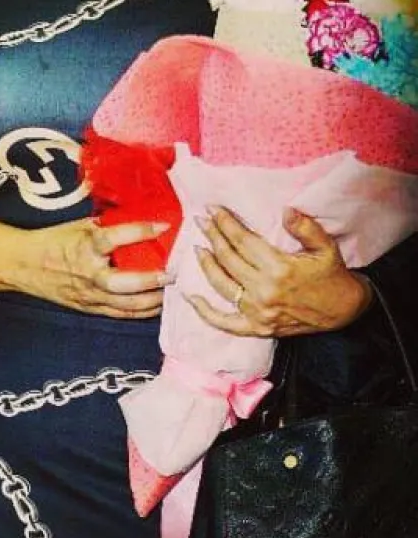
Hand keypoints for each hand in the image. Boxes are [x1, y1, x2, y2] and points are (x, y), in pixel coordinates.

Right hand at [25, 218, 169, 318]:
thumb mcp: (76, 225)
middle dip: (152, 280)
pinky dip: (141, 312)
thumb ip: (104, 225)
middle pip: (125, 283)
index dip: (141, 230)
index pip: (115, 237)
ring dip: (153, 299)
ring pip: (127, 304)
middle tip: (172, 273)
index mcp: (84, 246)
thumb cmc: (51, 240)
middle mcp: (88, 273)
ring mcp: (89, 294)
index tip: (163, 226)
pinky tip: (156, 305)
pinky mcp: (89, 308)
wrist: (23, 264)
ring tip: (170, 290)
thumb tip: (134, 215)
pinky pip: (120, 314)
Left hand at [189, 205, 372, 336]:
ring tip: (198, 247)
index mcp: (280, 269)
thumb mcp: (326, 247)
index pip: (242, 241)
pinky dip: (205, 312)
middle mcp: (265, 291)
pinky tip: (191, 297)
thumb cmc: (333, 276)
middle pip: (228, 259)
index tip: (212, 209)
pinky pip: (225, 323)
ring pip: (222, 285)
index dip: (225, 223)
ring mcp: (260, 313)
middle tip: (201, 220)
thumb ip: (305, 227)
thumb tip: (285, 210)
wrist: (346, 311)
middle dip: (212, 236)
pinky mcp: (259, 328)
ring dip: (206, 264)